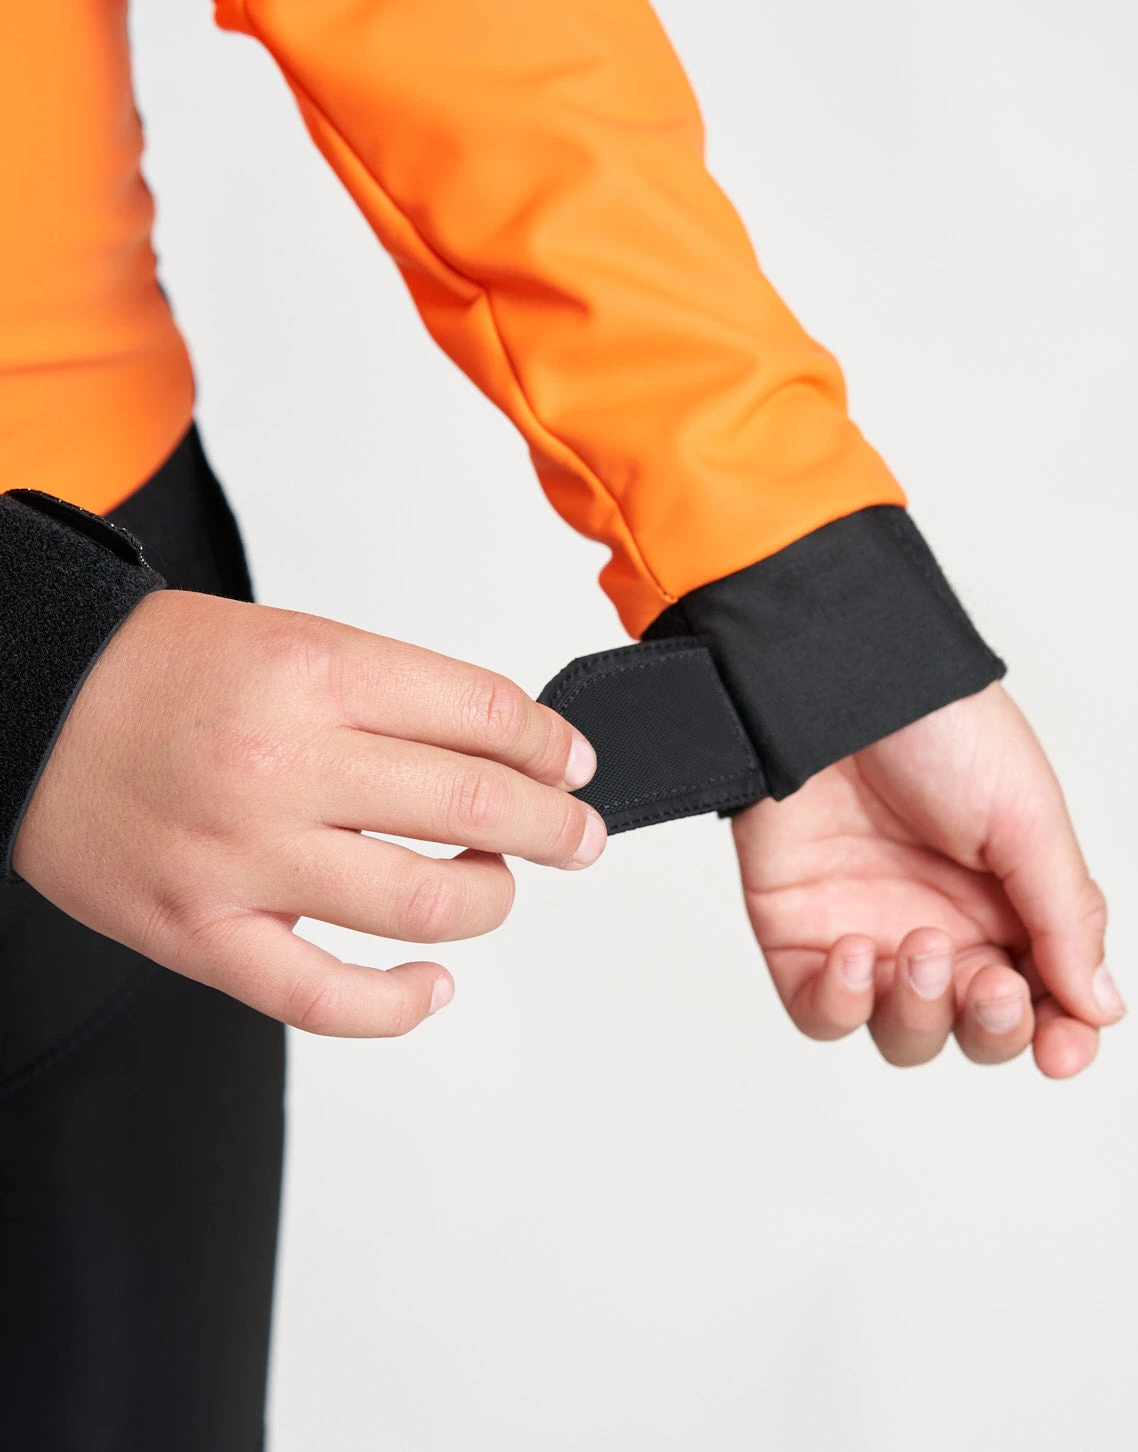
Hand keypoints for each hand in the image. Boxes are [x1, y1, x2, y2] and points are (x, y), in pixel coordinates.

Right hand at [13, 590, 604, 1036]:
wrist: (25, 705)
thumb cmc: (156, 673)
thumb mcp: (289, 641)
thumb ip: (391, 695)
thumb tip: (502, 750)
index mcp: (311, 673)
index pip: (481, 713)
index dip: (548, 743)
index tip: (570, 762)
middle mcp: (282, 764)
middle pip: (475, 809)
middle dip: (556, 829)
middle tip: (578, 836)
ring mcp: (241, 858)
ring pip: (425, 906)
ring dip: (493, 902)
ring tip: (498, 887)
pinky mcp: (202, 932)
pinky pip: (326, 997)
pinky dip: (401, 1003)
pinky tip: (434, 982)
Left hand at [732, 682, 1122, 1077]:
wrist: (839, 684)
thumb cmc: (940, 731)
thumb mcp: (1027, 818)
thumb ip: (1063, 916)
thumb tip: (1100, 1008)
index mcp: (1007, 903)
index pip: (1043, 1000)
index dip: (1057, 1037)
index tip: (1062, 1050)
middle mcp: (940, 925)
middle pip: (973, 1030)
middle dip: (990, 1026)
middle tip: (988, 980)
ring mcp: (868, 932)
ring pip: (901, 1034)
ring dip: (919, 1015)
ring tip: (918, 946)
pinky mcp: (798, 931)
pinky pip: (818, 1011)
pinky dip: (840, 1006)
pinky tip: (856, 955)